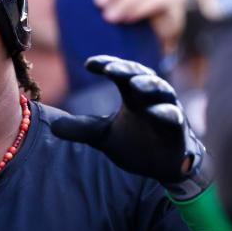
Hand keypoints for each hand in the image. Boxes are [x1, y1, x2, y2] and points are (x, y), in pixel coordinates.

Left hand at [50, 55, 205, 194]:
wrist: (162, 166)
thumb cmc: (136, 144)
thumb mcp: (103, 137)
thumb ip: (82, 129)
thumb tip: (53, 126)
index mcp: (132, 95)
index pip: (120, 73)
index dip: (106, 64)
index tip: (89, 64)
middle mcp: (150, 97)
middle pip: (140, 75)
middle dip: (126, 70)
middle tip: (110, 69)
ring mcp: (166, 110)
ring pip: (161, 91)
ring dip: (149, 86)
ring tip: (135, 85)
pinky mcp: (178, 129)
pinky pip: (174, 117)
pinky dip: (166, 113)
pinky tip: (156, 112)